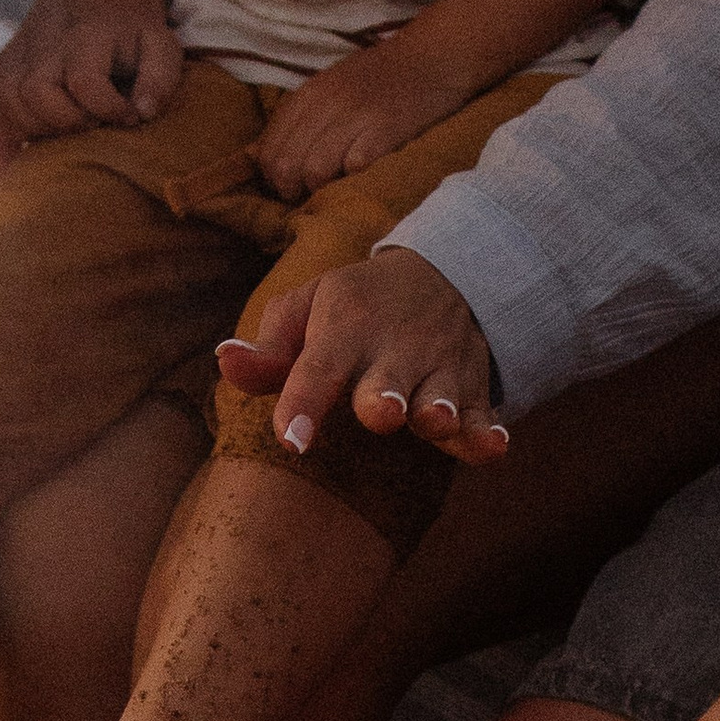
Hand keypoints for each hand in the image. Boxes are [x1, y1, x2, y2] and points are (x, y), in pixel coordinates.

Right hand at [0, 0, 183, 173]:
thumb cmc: (132, 34)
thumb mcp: (159, 47)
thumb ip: (160, 78)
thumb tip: (142, 113)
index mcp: (84, 35)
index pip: (84, 81)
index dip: (107, 109)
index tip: (128, 117)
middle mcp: (41, 45)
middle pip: (39, 96)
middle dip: (69, 121)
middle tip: (92, 125)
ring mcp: (14, 60)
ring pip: (14, 109)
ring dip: (42, 131)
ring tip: (68, 131)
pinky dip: (8, 153)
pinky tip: (23, 169)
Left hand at [216, 247, 507, 466]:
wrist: (445, 274)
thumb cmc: (354, 308)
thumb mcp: (307, 310)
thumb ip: (268, 349)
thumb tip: (225, 360)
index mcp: (345, 327)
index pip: (319, 367)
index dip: (305, 401)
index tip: (291, 440)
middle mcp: (394, 349)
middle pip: (388, 380)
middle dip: (385, 396)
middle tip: (381, 413)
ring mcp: (437, 369)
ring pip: (441, 396)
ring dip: (440, 409)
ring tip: (437, 420)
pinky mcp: (472, 388)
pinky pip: (482, 414)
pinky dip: (488, 431)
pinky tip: (494, 446)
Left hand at [254, 36, 462, 199]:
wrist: (435, 57)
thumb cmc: (382, 79)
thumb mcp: (331, 88)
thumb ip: (301, 118)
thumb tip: (263, 157)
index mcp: (309, 94)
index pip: (268, 150)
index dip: (273, 177)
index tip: (292, 184)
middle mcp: (326, 104)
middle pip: (285, 166)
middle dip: (292, 189)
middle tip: (311, 193)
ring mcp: (354, 117)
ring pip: (313, 172)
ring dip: (322, 189)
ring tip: (338, 185)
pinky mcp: (383, 131)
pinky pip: (352, 170)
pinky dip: (353, 180)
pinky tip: (363, 174)